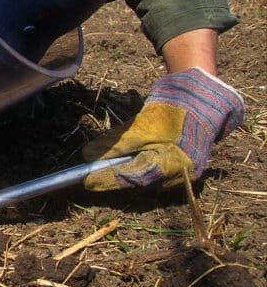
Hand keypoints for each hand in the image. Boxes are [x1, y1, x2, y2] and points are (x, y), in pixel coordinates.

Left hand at [83, 68, 243, 190]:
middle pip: (139, 184)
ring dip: (126, 177)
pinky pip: (156, 176)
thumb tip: (88, 156)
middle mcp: (178, 176)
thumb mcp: (140, 128)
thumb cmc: (171, 114)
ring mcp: (182, 175)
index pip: (131, 179)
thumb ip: (116, 144)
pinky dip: (139, 171)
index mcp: (170, 165)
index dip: (107, 180)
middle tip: (92, 178)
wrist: (201, 103)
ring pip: (147, 181)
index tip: (86, 182)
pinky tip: (126, 166)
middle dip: (114, 181)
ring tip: (105, 172)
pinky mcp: (182, 170)